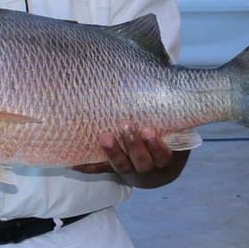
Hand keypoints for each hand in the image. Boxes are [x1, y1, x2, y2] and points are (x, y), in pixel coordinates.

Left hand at [72, 125, 187, 188]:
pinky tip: (74, 163)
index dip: (155, 146)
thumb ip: (170, 114)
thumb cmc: (167, 136)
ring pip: (120, 166)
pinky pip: (100, 169)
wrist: (157, 166)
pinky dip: (87, 166)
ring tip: (104, 136)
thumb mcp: (174, 130)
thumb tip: (167, 76)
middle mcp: (148, 169)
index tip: (148, 131)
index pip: (162, 156)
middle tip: (125, 125)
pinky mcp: (113, 170)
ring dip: (112, 152)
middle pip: (141, 162)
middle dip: (132, 145)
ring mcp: (130, 171)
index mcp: (166, 161)